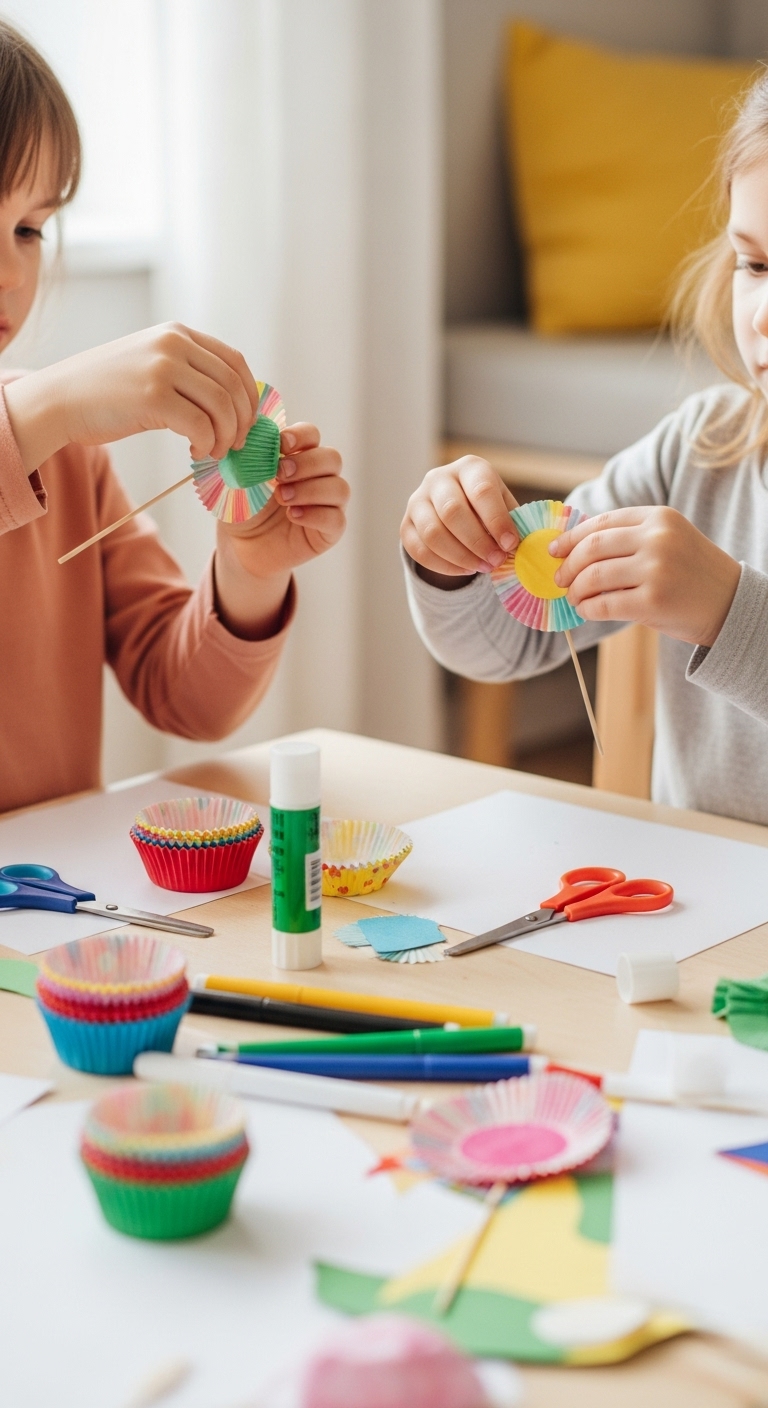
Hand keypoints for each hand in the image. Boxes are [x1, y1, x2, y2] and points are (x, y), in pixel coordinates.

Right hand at [4, 323, 258, 469]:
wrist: (58, 399)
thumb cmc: (105, 392)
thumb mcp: (150, 364)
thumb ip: (187, 373)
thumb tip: (231, 405)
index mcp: (177, 334)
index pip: (235, 362)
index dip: (250, 396)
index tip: (246, 422)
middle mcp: (173, 344)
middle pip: (233, 385)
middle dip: (242, 421)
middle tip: (236, 445)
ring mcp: (163, 368)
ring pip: (222, 407)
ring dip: (226, 436)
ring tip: (214, 451)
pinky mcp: (153, 396)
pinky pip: (200, 425)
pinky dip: (206, 444)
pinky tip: (196, 452)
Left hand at [213, 422, 347, 638]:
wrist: (241, 547)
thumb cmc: (243, 508)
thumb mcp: (240, 478)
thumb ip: (248, 455)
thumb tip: (250, 429)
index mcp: (299, 457)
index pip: (312, 435)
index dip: (301, 436)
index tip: (281, 444)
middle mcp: (319, 477)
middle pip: (332, 458)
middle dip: (307, 463)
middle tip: (280, 473)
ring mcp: (328, 504)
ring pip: (340, 488)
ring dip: (311, 489)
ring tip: (282, 497)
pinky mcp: (330, 531)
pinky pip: (336, 518)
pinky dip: (316, 515)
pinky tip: (293, 515)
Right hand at [401, 455, 518, 586]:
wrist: (457, 510)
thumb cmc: (488, 508)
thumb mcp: (504, 506)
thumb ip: (513, 523)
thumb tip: (522, 548)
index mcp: (470, 467)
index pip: (481, 490)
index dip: (496, 520)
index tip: (510, 544)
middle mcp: (438, 478)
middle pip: (452, 511)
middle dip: (477, 542)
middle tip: (496, 561)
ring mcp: (417, 501)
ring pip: (433, 533)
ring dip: (461, 556)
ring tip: (483, 567)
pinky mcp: (406, 524)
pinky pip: (419, 550)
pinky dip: (445, 565)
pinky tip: (466, 569)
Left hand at [550, 506, 740, 646]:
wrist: (731, 604)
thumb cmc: (691, 575)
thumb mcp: (668, 541)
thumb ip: (629, 538)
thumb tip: (572, 548)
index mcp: (659, 518)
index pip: (601, 523)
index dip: (571, 537)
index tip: (555, 550)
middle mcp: (658, 539)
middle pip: (592, 547)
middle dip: (568, 565)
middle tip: (560, 579)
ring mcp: (656, 570)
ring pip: (594, 576)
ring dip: (575, 589)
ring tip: (574, 597)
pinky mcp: (653, 602)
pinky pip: (604, 604)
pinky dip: (588, 608)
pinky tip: (586, 610)